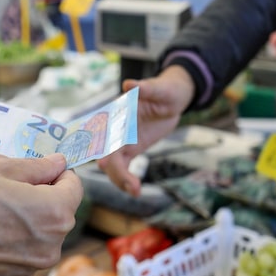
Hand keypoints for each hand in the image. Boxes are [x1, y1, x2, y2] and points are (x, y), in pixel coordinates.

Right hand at [0, 154, 82, 275]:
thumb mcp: (0, 166)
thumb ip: (38, 166)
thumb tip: (59, 163)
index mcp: (54, 214)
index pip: (74, 187)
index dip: (58, 173)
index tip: (39, 167)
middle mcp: (49, 247)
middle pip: (58, 213)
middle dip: (41, 196)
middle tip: (8, 185)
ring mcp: (27, 267)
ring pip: (39, 235)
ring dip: (26, 220)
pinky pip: (18, 253)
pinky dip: (9, 240)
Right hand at [98, 65, 194, 196]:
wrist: (172, 99)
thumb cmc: (164, 89)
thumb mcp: (158, 88)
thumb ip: (144, 88)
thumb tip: (129, 84)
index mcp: (117, 112)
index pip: (105, 132)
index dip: (103, 148)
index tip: (104, 164)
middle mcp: (115, 128)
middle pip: (107, 153)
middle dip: (115, 171)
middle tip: (130, 185)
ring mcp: (122, 140)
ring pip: (114, 164)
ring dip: (121, 179)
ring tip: (136, 191)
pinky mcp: (131, 149)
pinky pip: (123, 167)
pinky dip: (126, 179)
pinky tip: (135, 191)